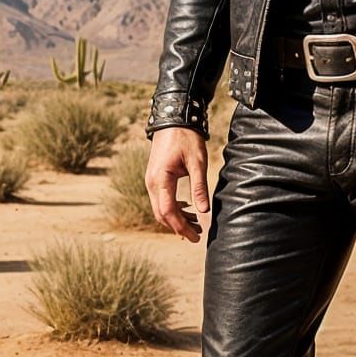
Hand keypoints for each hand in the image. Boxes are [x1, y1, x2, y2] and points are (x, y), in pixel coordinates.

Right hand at [145, 127, 210, 241]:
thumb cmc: (186, 138)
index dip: (181, 227)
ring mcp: (151, 180)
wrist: (173, 119)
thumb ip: (199, 187)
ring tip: (197, 225)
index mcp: (160, 180)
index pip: (168, 212)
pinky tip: (188, 210)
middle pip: (162, 214)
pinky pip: (161, 199)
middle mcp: (152, 183)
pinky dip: (173, 209)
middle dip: (179, 227)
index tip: (196, 237)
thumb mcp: (197, 162)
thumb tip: (204, 211)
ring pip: (160, 208)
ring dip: (176, 219)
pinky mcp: (155, 178)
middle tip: (198, 236)